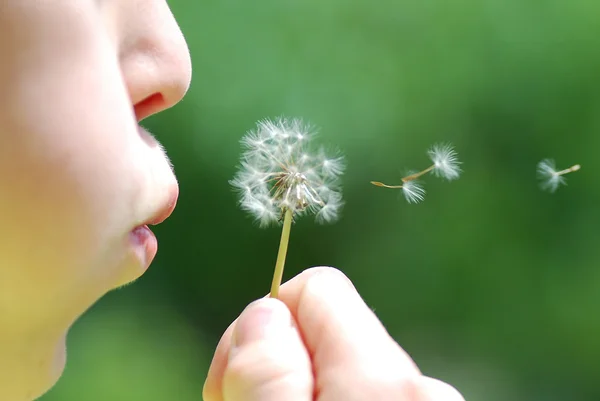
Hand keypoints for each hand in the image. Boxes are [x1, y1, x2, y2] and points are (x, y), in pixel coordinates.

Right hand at [203, 267, 464, 400]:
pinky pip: (370, 394)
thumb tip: (265, 312)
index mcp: (384, 382)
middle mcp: (424, 390)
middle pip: (331, 332)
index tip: (233, 379)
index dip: (263, 322)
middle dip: (284, 364)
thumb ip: (267, 376)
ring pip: (348, 371)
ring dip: (308, 388)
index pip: (317, 288)